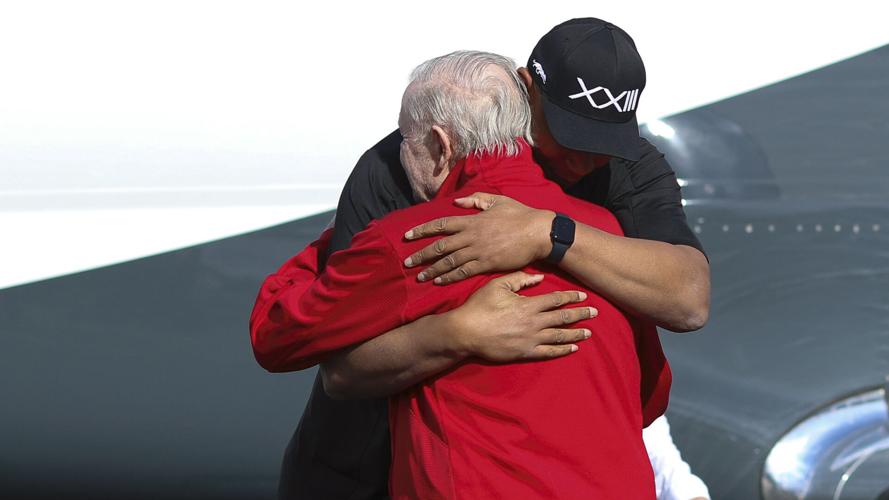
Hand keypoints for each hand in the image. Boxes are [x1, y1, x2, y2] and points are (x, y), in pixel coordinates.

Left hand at [404, 192, 553, 283]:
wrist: (538, 232)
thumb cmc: (520, 215)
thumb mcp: (497, 201)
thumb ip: (476, 200)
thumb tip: (458, 200)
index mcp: (472, 220)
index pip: (441, 225)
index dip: (422, 230)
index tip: (408, 236)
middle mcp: (471, 236)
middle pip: (440, 246)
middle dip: (421, 254)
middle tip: (407, 262)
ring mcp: (478, 251)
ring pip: (449, 262)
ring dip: (432, 269)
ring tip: (420, 277)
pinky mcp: (487, 264)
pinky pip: (463, 272)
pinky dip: (449, 277)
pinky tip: (439, 281)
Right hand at [448, 271, 596, 361]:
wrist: (465, 332)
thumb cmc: (479, 306)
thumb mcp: (497, 285)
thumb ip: (519, 279)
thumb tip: (539, 279)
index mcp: (529, 304)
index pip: (556, 300)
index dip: (571, 297)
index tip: (584, 297)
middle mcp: (534, 322)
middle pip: (563, 318)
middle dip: (581, 314)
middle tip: (595, 313)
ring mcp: (531, 339)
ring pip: (559, 336)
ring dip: (576, 333)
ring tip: (589, 332)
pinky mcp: (525, 352)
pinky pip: (548, 352)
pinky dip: (562, 350)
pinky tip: (572, 348)